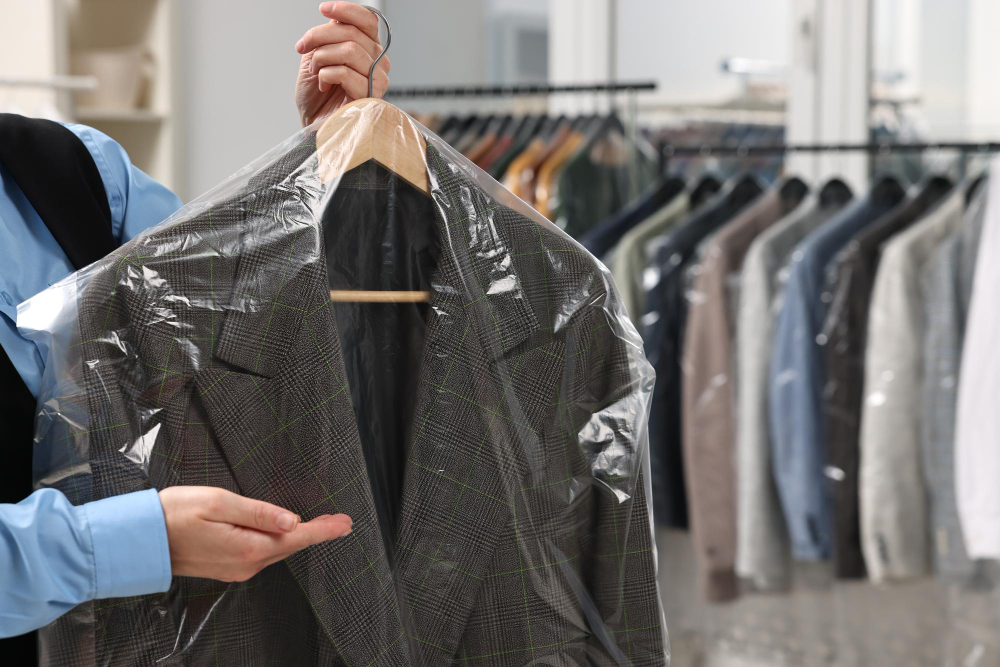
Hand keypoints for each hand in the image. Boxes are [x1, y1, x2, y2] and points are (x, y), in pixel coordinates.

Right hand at [159, 486, 351, 581]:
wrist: (139, 539)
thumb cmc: (174, 515)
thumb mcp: (219, 502)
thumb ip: (258, 512)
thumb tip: (291, 521)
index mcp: (248, 548)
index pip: (297, 538)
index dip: (323, 529)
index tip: (345, 523)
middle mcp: (245, 565)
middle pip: (290, 547)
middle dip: (316, 533)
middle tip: (340, 522)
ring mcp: (235, 569)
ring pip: (276, 551)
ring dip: (298, 538)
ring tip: (320, 525)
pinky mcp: (226, 567)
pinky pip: (260, 554)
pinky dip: (278, 543)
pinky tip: (283, 534)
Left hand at [295, 1, 391, 126]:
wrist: (312, 123)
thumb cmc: (316, 96)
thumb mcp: (318, 55)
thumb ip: (330, 36)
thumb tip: (334, 17)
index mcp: (368, 49)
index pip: (368, 20)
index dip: (347, 10)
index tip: (324, 9)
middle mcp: (378, 63)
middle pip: (353, 32)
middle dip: (320, 36)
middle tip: (304, 47)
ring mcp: (377, 81)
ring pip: (350, 50)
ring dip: (322, 57)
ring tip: (316, 71)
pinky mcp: (370, 97)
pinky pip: (345, 73)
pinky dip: (326, 75)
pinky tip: (324, 85)